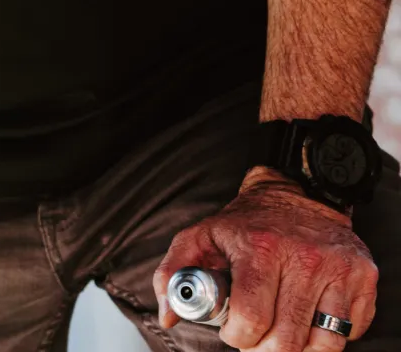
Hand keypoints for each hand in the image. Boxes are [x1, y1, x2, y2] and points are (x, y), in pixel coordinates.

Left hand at [154, 168, 377, 351]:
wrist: (298, 195)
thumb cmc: (246, 225)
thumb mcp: (200, 237)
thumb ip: (173, 273)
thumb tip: (168, 316)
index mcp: (261, 249)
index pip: (253, 319)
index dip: (239, 337)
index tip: (234, 332)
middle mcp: (304, 258)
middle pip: (287, 339)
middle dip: (265, 348)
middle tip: (257, 338)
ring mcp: (339, 268)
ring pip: (324, 343)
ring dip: (299, 348)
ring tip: (282, 333)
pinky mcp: (363, 276)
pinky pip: (351, 330)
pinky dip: (329, 334)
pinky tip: (310, 318)